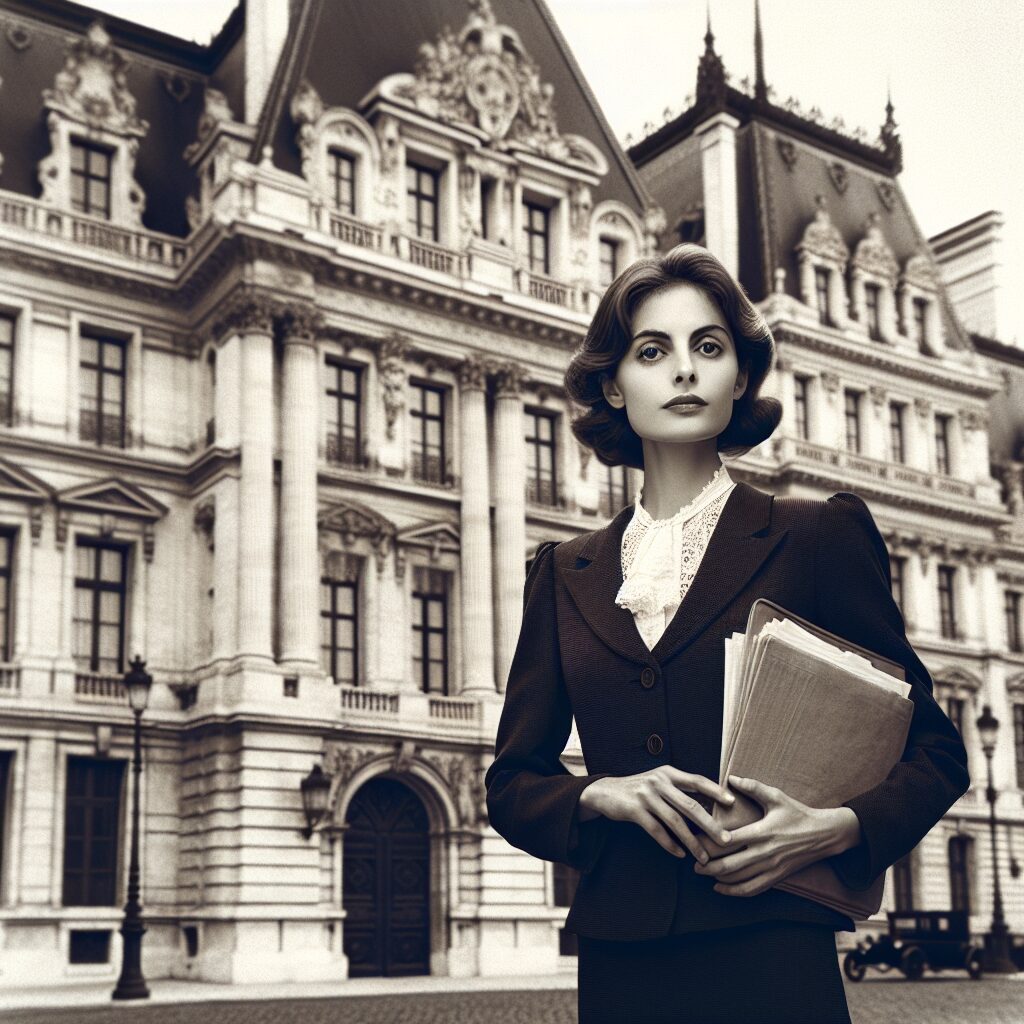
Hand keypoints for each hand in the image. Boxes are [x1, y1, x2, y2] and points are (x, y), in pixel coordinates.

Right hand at [581, 767, 735, 861]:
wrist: (606, 792)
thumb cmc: (639, 789)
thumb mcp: (659, 782)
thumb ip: (680, 789)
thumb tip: (709, 803)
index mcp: (668, 773)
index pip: (696, 780)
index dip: (715, 790)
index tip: (732, 802)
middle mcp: (658, 782)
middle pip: (690, 805)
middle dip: (710, 825)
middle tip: (727, 840)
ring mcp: (646, 796)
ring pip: (675, 822)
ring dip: (692, 842)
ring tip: (704, 858)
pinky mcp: (634, 810)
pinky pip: (656, 831)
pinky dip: (670, 844)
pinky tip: (680, 854)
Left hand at [692, 775, 861, 896]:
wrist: (825, 834)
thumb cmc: (798, 813)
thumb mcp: (776, 796)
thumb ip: (752, 787)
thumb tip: (731, 777)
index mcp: (761, 832)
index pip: (728, 841)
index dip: (708, 843)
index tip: (694, 840)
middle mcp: (765, 853)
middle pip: (729, 865)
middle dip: (707, 865)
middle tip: (692, 863)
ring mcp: (771, 868)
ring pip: (739, 879)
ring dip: (718, 879)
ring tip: (702, 873)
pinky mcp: (777, 877)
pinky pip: (753, 889)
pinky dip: (735, 891)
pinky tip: (721, 888)